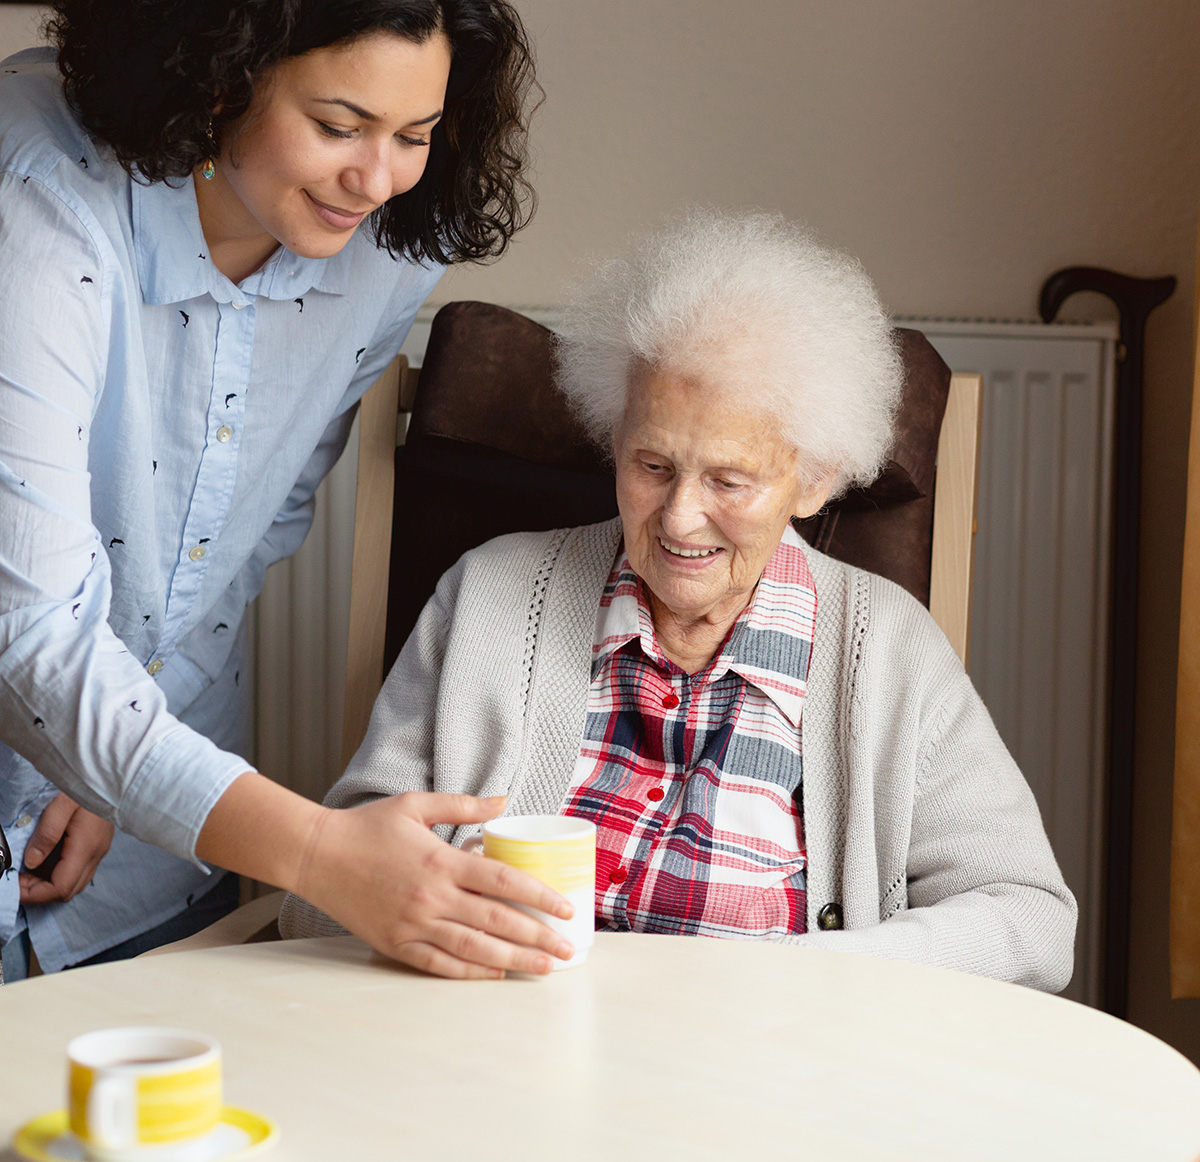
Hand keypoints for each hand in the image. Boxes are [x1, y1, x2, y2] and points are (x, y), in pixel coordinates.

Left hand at [19, 793, 113, 904]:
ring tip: (28, 872)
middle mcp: (95, 855)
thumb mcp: (62, 804)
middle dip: (39, 892)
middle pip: (67, 892)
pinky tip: (45, 862)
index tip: (14, 884)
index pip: (60, 887)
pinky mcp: (98, 847)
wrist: (114, 776)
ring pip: (74, 885)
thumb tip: (31, 862)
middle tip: (18, 878)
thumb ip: (47, 833)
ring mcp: (99, 852)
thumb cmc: (87, 786)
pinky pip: (78, 873)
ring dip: (49, 886)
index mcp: (86, 848)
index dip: (35, 893)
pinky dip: (59, 876)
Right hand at [295, 792, 576, 979]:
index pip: (504, 881)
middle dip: (538, 937)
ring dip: (514, 960)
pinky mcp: (395, 943)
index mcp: (442, 861)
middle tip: (569, 948)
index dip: (540, 896)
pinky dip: (470, 972)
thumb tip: (503, 801)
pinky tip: (495, 974)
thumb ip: (463, 805)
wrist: (316, 854)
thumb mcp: (416, 805)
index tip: (566, 908)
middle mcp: (433, 896)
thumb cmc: (367, 827)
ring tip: (545, 968)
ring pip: (474, 949)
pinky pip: (439, 964)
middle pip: (497, 921)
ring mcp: (414, 924)